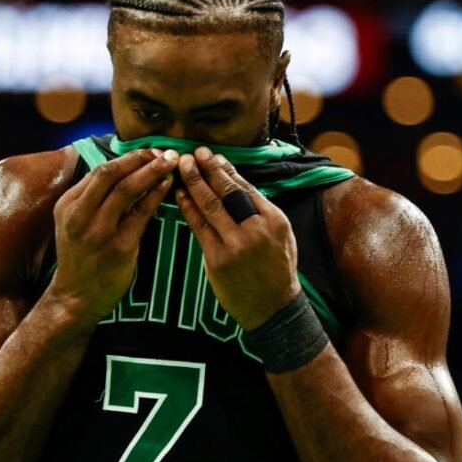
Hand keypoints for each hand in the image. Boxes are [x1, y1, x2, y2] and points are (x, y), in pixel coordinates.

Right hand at [50, 148, 178, 324]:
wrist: (76, 296)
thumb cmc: (79, 257)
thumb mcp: (72, 222)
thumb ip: (90, 198)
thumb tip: (120, 169)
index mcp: (68, 205)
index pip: (99, 170)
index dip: (127, 158)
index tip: (147, 152)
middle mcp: (80, 215)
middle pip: (112, 174)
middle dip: (140, 158)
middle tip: (163, 151)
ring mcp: (99, 232)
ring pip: (128, 190)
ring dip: (152, 171)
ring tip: (171, 162)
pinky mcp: (119, 247)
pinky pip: (141, 214)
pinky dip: (156, 195)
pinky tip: (168, 186)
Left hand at [175, 147, 300, 330]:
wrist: (274, 308)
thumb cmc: (277, 269)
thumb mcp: (282, 235)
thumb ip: (262, 211)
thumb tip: (237, 183)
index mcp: (275, 220)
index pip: (246, 187)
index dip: (226, 169)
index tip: (212, 155)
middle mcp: (257, 229)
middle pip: (227, 192)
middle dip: (208, 169)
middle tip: (194, 152)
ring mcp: (236, 245)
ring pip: (211, 206)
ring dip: (195, 183)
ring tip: (183, 165)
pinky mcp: (219, 260)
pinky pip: (199, 228)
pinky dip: (188, 209)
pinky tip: (179, 195)